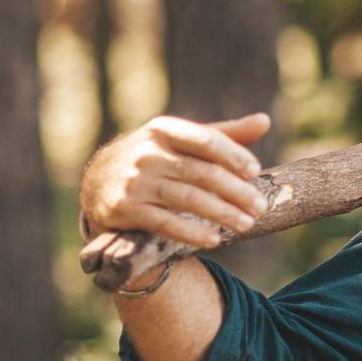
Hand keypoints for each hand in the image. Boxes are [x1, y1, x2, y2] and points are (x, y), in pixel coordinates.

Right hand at [80, 112, 270, 248]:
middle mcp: (147, 152)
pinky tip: (215, 239)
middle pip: (202, 173)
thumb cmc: (154, 158)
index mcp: (164, 130)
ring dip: (222, 214)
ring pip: (188, 199)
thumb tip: (264, 121)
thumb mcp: (182, 141)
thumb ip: (223, 134)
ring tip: (246, 224)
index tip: (256, 172)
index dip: (234, 155)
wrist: (97, 182)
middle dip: (236, 192)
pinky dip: (192, 233)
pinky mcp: (125, 208)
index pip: (206, 140)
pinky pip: (165, 223)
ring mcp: (134, 181)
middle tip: (261, 207)